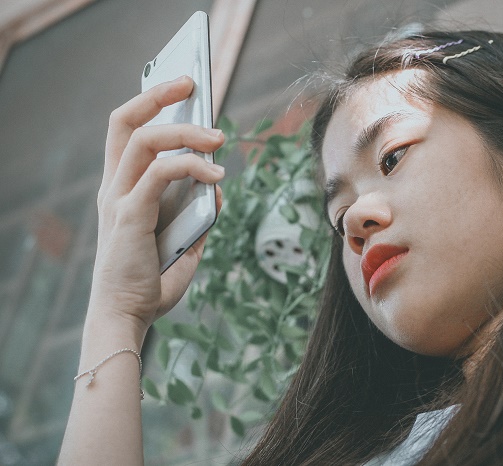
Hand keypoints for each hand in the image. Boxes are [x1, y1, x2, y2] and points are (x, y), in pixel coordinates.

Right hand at [89, 76, 224, 336]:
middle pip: (124, 122)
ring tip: (219, 137)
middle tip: (192, 82)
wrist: (129, 317)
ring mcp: (119, 198)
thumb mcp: (186, 240)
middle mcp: (114, 187)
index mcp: (122, 189)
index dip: (150, 103)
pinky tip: (216, 174)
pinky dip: (191, 166)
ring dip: (186, 131)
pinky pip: (160, 173)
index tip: (182, 89)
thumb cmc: (152, 281)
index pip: (127, 132)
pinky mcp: (130, 215)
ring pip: (143, 139)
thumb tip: (219, 184)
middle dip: (156, 94)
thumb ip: (200, 212)